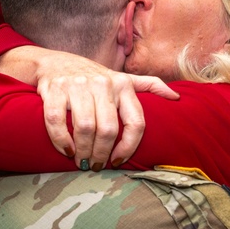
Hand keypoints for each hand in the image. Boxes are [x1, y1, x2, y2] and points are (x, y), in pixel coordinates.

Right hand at [31, 53, 177, 169]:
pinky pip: (56, 121)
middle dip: (102, 154)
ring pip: (85, 127)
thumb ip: (149, 85)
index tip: (119, 161)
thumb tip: (176, 97)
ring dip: (83, 151)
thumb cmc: (92, 77)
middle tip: (95, 166)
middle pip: (109, 129)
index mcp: (123, 84)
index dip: (130, 146)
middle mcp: (102, 83)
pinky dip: (61, 140)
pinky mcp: (54, 89)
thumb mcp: (121, 78)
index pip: (136, 121)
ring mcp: (77, 86)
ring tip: (81, 161)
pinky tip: (66, 150)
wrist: (53, 62)